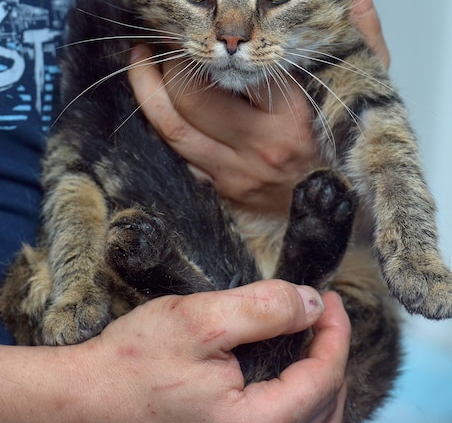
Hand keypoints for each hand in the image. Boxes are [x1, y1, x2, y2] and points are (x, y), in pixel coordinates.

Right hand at [67, 282, 347, 421]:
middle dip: (333, 354)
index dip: (335, 333)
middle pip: (325, 406)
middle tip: (326, 314)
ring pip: (311, 420)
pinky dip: (302, 396)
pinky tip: (291, 371)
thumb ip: (262, 309)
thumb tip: (312, 302)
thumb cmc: (138, 359)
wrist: (92, 396)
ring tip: (317, 340)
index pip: (322, 380)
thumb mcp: (200, 319)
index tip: (330, 298)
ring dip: (323, 378)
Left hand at [128, 0, 387, 211]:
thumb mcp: (369, 93)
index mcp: (296, 115)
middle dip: (169, 60)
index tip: (200, 20)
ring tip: (139, 59)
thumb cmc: (348, 149)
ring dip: (147, 88)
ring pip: (174, 126)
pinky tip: (153, 97)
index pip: (241, 65)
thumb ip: (364, 42)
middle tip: (164, 36)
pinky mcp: (221, 189)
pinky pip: (178, 153)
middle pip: (193, 95)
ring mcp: (236, 171)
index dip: (210, 38)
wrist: (341, 216)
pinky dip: (159, 121)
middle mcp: (261, 145)